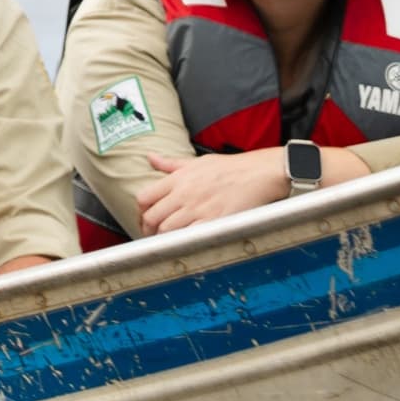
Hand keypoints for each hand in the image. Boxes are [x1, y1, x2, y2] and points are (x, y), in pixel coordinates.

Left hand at [134, 147, 294, 235]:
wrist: (259, 173)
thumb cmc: (231, 167)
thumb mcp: (197, 161)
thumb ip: (170, 163)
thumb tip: (150, 157)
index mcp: (178, 179)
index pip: (144, 197)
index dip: (141, 212)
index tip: (146, 218)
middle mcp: (184, 193)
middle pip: (152, 218)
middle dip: (148, 230)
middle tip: (154, 235)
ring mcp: (198, 209)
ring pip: (166, 230)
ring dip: (164, 239)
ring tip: (168, 241)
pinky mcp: (213, 221)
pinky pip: (189, 237)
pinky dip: (182, 243)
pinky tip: (185, 243)